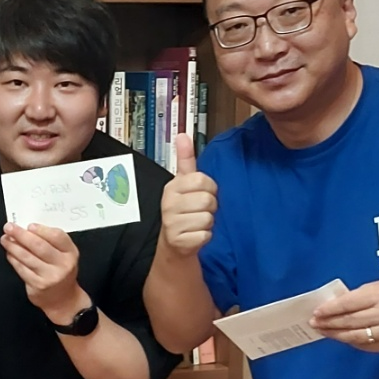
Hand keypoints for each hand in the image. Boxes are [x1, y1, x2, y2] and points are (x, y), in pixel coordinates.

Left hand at [0, 222, 84, 320]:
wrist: (63, 300)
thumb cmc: (61, 271)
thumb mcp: (63, 254)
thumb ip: (50, 241)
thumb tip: (27, 228)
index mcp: (70, 252)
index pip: (57, 236)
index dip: (41, 230)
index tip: (28, 225)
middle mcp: (62, 265)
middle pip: (39, 246)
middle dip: (21, 235)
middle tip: (9, 227)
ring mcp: (50, 277)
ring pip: (28, 257)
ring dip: (13, 246)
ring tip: (4, 239)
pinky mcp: (38, 286)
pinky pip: (22, 269)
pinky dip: (13, 259)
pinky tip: (9, 253)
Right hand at [159, 133, 217, 256]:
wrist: (174, 243)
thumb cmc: (183, 209)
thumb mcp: (183, 183)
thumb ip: (185, 160)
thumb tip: (182, 135)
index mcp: (171, 187)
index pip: (202, 180)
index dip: (209, 188)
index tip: (201, 193)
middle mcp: (168, 205)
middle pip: (207, 200)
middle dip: (210, 207)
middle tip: (200, 210)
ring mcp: (172, 224)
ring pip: (208, 218)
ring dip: (208, 222)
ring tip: (197, 223)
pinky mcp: (180, 241)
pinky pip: (205, 235)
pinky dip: (205, 236)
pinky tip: (195, 235)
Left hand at [311, 279, 378, 352]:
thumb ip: (358, 296)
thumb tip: (333, 306)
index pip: (349, 304)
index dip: (330, 310)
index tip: (316, 312)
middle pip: (349, 322)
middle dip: (328, 323)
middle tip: (313, 323)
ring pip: (354, 336)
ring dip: (335, 334)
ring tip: (322, 331)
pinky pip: (365, 345)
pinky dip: (350, 341)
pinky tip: (341, 337)